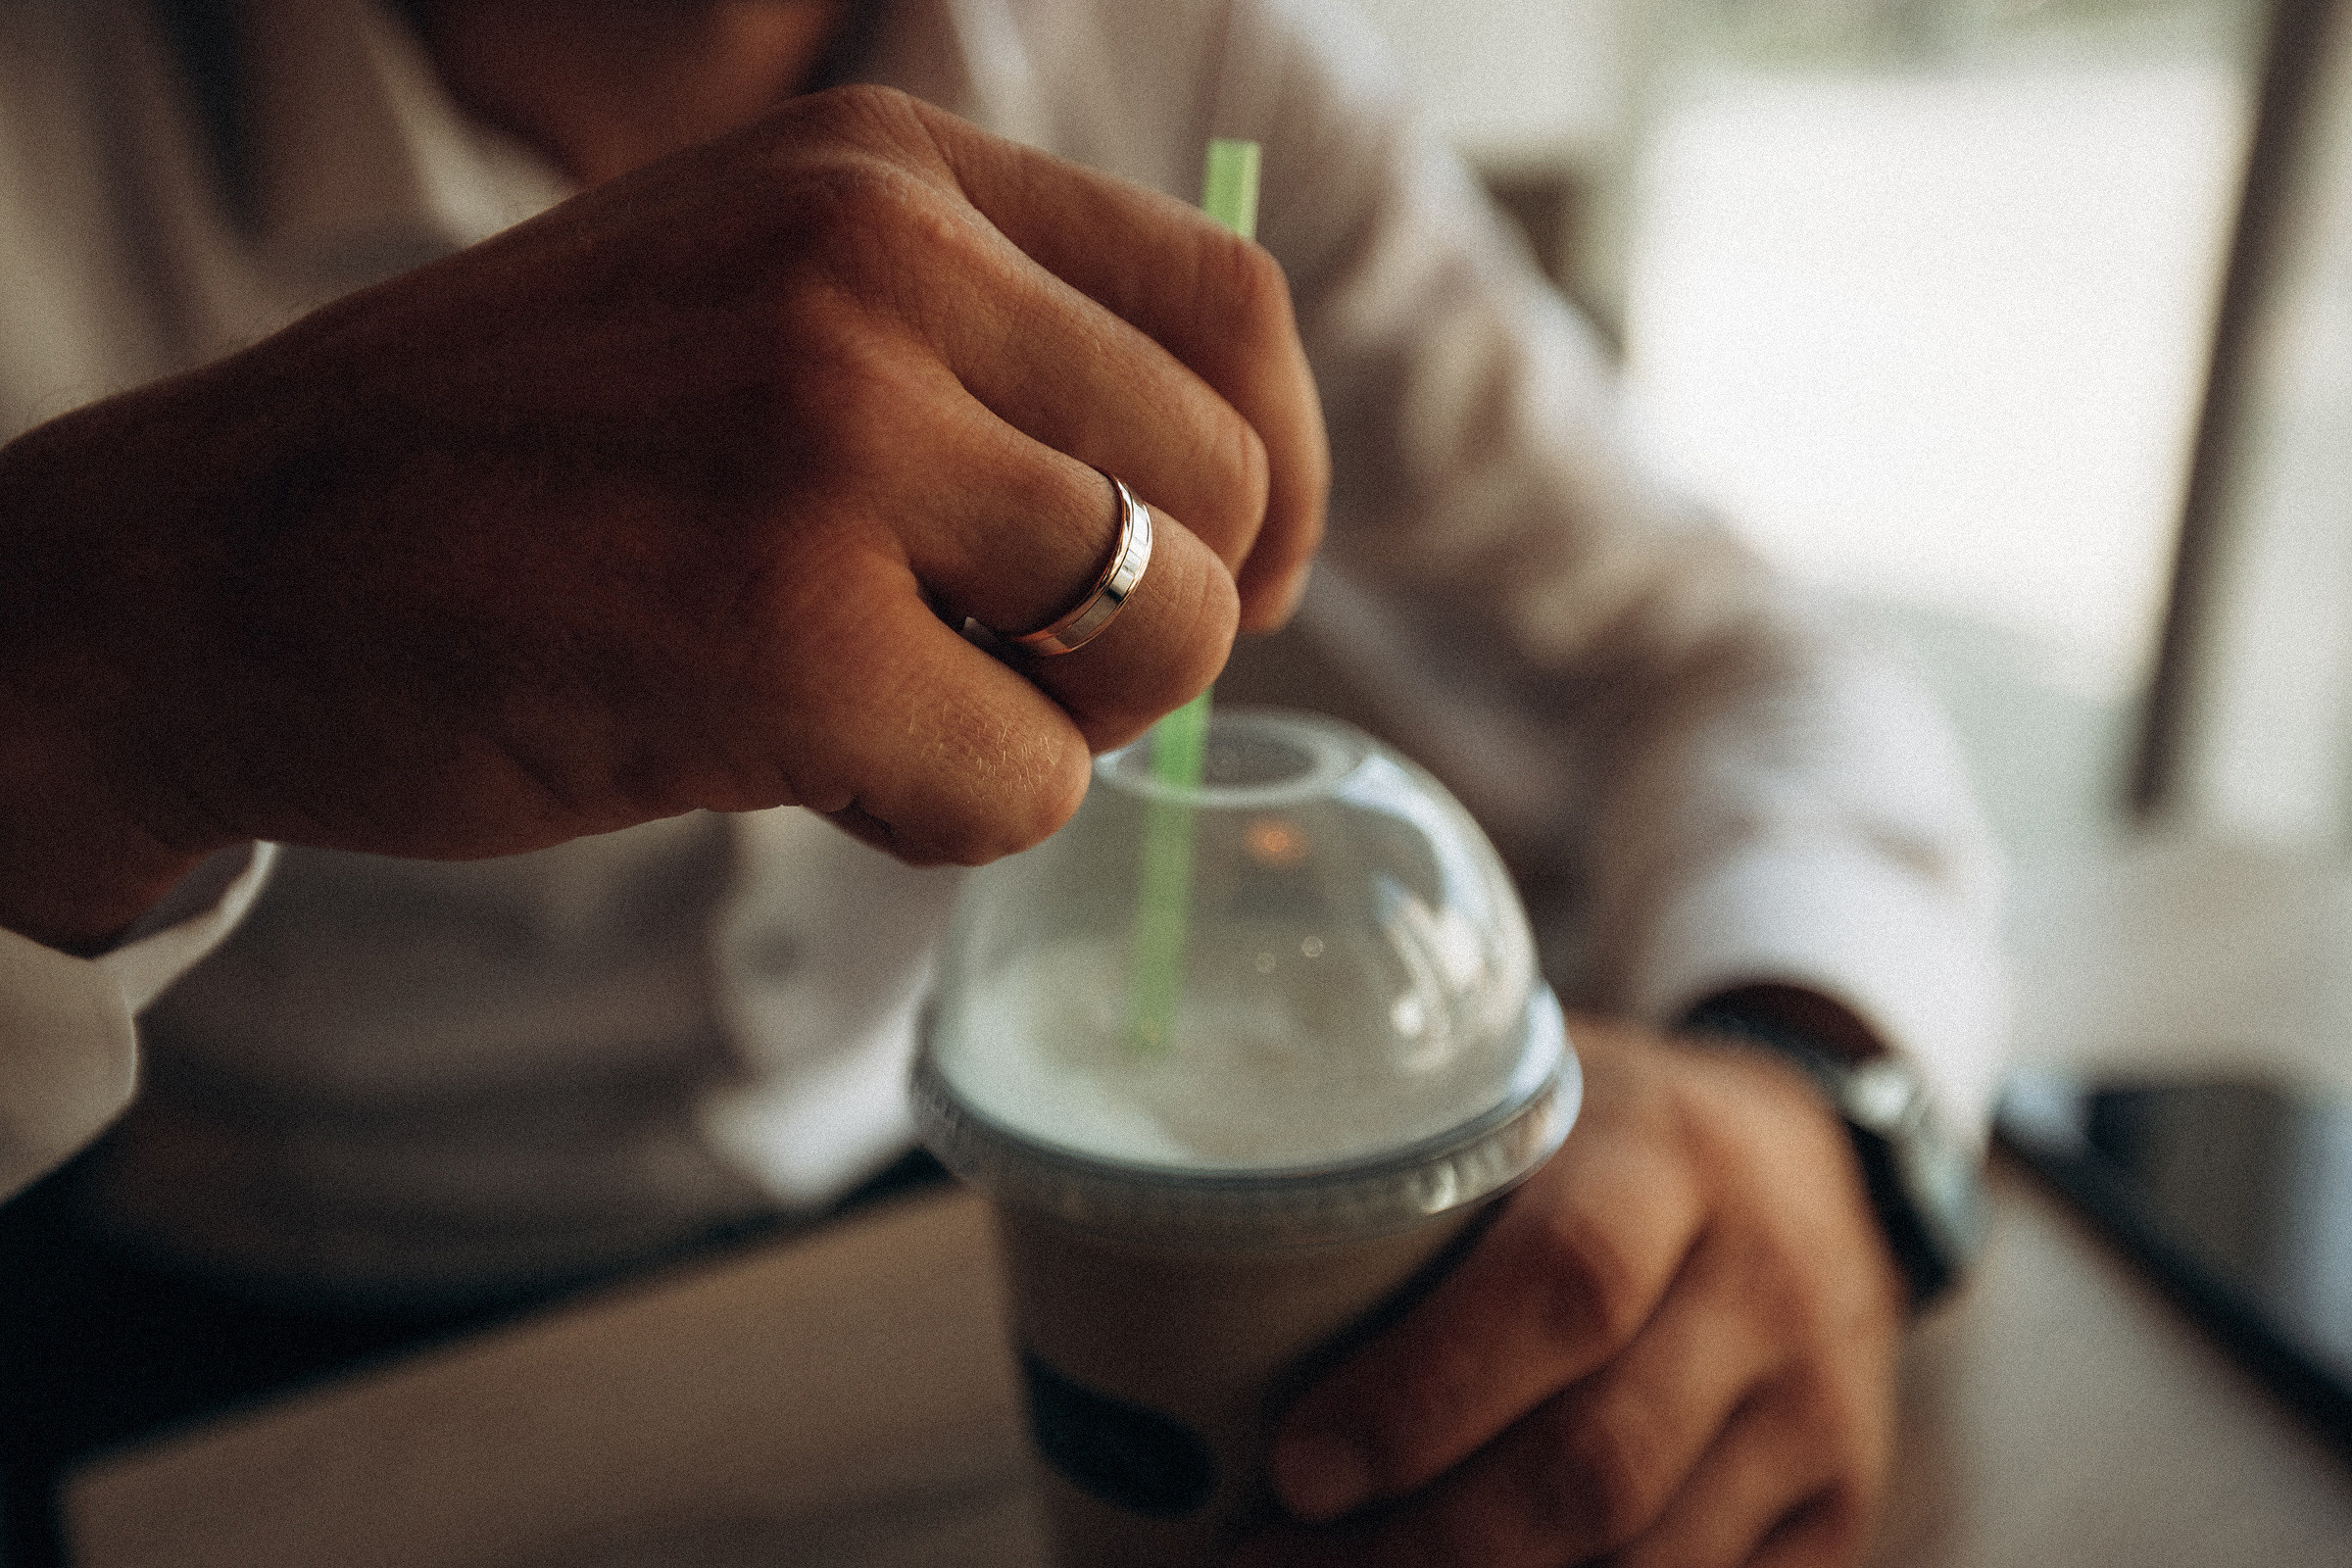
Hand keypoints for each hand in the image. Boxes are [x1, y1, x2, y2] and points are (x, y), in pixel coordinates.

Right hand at [0, 85, 1329, 950]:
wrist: (212, 570)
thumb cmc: (516, 472)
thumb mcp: (755, 316)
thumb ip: (980, 369)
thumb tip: (1235, 536)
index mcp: (885, 171)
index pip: (1228, 308)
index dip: (1275, 476)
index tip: (1240, 580)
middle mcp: (875, 263)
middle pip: (1220, 488)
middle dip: (1154, 633)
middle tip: (1000, 679)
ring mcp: (829, 433)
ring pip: (1162, 634)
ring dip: (1058, 730)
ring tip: (886, 716)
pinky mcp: (783, 627)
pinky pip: (1027, 787)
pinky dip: (946, 823)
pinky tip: (806, 775)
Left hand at [1239, 1014, 1906, 1567]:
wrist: (1825, 1175)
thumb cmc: (1617, 1138)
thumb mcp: (1538, 1091)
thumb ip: (1416, 1147)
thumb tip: (1188, 1221)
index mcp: (1670, 1160)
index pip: (1564, 1287)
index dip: (1424, 1394)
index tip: (1295, 1467)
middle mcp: (1762, 1289)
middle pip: (1594, 1464)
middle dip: (1422, 1549)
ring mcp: (1813, 1416)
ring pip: (1651, 1565)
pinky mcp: (1835, 1513)